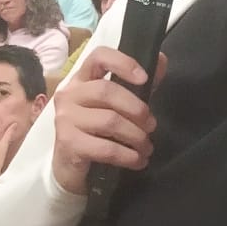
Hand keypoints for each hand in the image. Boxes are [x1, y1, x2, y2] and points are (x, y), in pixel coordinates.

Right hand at [50, 47, 162, 196]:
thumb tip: (161, 60)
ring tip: (146, 147)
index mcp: (81, 80)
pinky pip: (106, 148)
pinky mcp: (68, 143)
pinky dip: (128, 156)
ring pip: (110, 121)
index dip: (123, 63)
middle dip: (137, 109)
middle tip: (151, 126)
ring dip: (136, 137)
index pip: (98, 57)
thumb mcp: (116, 106)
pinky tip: (138, 161)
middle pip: (107, 91)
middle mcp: (69, 95)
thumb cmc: (95, 132)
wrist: (69, 168)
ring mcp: (65, 119)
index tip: (144, 78)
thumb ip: (137, 84)